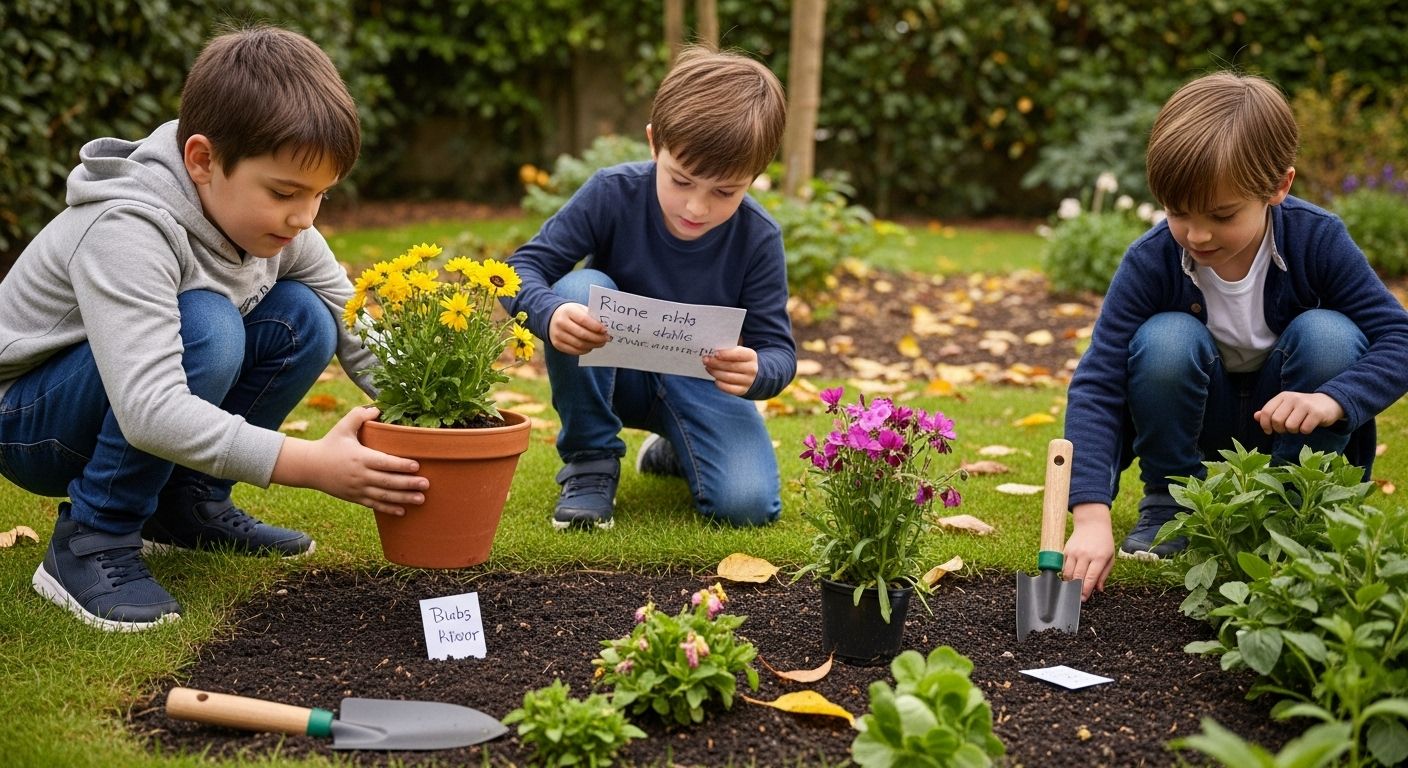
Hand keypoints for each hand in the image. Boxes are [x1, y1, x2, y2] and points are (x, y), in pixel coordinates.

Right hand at [271, 406, 427, 515]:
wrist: (309, 466)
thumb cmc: (330, 444)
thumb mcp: (343, 427)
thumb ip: (359, 415)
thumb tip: (377, 408)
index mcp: (360, 457)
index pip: (384, 462)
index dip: (401, 465)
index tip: (417, 466)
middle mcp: (360, 475)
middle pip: (388, 482)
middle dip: (408, 484)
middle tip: (426, 484)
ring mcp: (357, 488)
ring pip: (384, 496)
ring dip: (403, 498)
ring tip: (421, 499)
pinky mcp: (354, 497)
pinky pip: (374, 505)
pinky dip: (388, 509)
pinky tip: (403, 511)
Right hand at [548, 302, 608, 354]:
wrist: (552, 318)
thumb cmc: (571, 313)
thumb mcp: (579, 309)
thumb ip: (591, 316)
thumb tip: (605, 327)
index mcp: (568, 311)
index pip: (584, 320)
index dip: (596, 327)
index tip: (605, 330)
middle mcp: (561, 323)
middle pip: (582, 334)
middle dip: (597, 338)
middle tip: (606, 339)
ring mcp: (558, 335)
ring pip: (579, 344)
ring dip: (593, 345)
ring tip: (601, 343)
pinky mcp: (557, 344)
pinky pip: (574, 351)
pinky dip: (585, 350)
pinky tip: (590, 347)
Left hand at [703, 345, 757, 394]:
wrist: (754, 375)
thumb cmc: (741, 360)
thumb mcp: (740, 351)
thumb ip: (730, 349)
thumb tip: (713, 349)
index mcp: (751, 356)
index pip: (738, 354)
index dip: (726, 354)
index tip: (715, 353)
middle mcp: (751, 369)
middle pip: (731, 366)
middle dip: (716, 363)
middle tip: (705, 360)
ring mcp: (748, 381)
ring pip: (728, 377)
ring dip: (715, 372)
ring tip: (708, 368)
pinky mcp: (742, 390)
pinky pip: (728, 388)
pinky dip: (720, 384)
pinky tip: (715, 379)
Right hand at [1063, 503, 1114, 601]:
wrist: (1092, 524)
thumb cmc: (1104, 542)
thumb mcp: (1110, 558)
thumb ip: (1104, 574)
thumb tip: (1098, 589)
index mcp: (1099, 557)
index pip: (1090, 578)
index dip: (1086, 590)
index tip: (1084, 599)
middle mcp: (1085, 555)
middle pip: (1077, 577)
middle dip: (1077, 589)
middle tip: (1077, 597)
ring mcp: (1074, 552)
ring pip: (1067, 573)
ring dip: (1069, 583)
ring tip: (1073, 588)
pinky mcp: (1066, 550)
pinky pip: (1062, 566)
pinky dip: (1064, 573)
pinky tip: (1068, 578)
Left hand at [1254, 391, 1344, 434]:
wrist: (1329, 403)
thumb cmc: (1302, 408)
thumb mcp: (1285, 407)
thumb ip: (1270, 412)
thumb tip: (1256, 416)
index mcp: (1283, 396)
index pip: (1267, 412)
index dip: (1265, 425)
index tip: (1269, 431)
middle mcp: (1293, 398)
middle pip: (1277, 420)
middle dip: (1280, 429)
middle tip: (1287, 429)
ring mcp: (1305, 405)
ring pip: (1290, 426)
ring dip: (1293, 431)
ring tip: (1298, 426)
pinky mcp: (1317, 413)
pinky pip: (1304, 429)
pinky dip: (1305, 431)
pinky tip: (1308, 426)